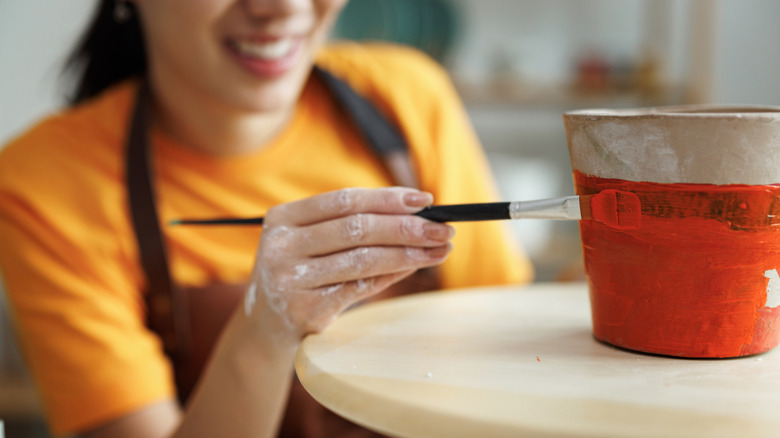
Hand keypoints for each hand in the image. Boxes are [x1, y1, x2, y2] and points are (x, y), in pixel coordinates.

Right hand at [245, 187, 453, 340]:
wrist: (266, 325)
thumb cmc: (300, 272)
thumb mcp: (309, 241)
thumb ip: (349, 224)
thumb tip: (416, 212)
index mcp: (282, 218)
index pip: (345, 200)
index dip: (388, 199)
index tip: (425, 201)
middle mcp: (281, 246)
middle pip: (357, 228)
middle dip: (406, 227)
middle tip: (443, 229)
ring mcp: (290, 279)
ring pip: (363, 259)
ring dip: (408, 253)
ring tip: (439, 250)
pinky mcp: (306, 309)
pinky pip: (361, 287)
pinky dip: (393, 275)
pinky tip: (414, 267)